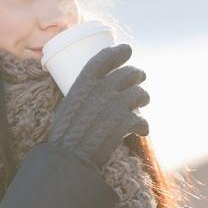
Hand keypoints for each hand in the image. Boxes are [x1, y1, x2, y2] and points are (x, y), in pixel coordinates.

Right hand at [47, 44, 149, 167]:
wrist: (70, 158)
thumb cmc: (65, 134)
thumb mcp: (68, 105)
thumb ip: (83, 94)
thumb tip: (95, 90)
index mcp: (84, 82)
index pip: (104, 58)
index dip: (118, 51)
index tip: (127, 49)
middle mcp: (102, 89)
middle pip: (128, 74)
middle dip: (137, 75)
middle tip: (139, 79)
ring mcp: (115, 105)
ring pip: (140, 94)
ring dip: (143, 98)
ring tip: (142, 103)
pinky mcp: (125, 123)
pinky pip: (142, 120)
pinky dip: (143, 126)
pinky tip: (141, 130)